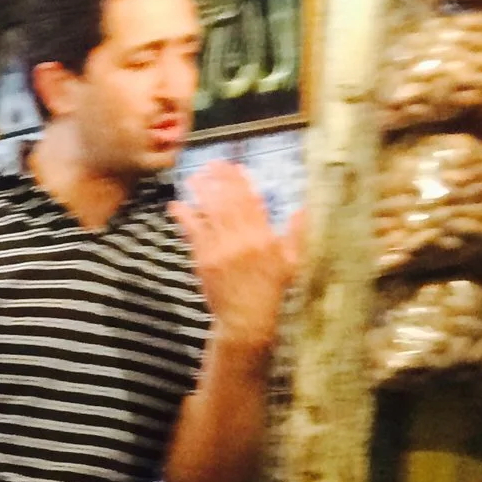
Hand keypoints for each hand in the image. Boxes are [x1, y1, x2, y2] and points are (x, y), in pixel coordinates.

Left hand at [172, 163, 305, 352]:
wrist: (246, 318)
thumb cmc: (270, 290)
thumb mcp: (291, 261)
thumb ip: (296, 233)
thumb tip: (304, 208)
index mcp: (265, 237)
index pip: (252, 201)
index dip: (241, 182)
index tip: (234, 167)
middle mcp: (243, 240)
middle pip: (229, 202)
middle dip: (221, 180)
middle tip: (212, 163)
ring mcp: (221, 249)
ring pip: (210, 213)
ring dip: (201, 192)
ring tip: (194, 176)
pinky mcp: (204, 260)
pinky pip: (193, 233)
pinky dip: (184, 217)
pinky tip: (176, 204)